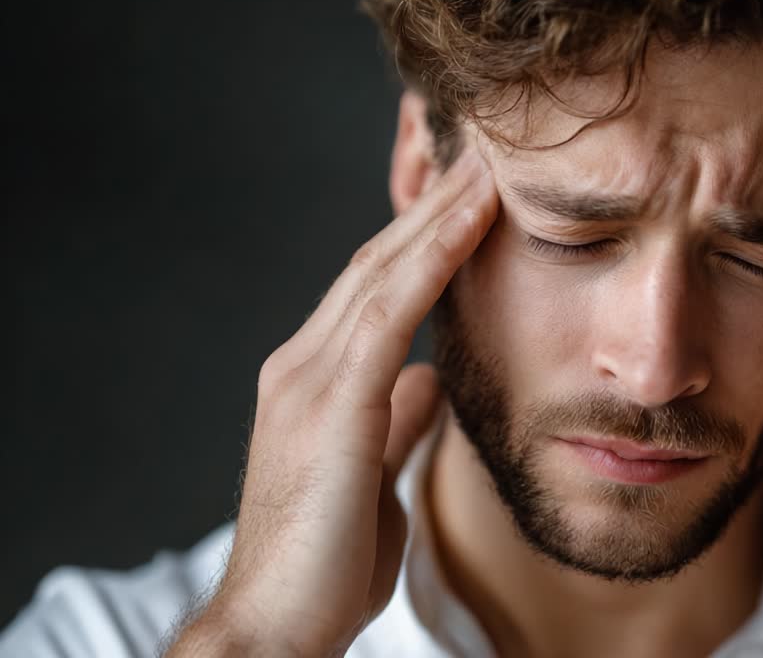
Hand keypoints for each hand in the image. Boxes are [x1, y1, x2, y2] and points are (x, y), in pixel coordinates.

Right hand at [167, 149, 497, 656]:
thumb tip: (427, 382)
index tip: (472, 196)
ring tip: (488, 164)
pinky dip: (431, 259)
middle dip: (432, 205)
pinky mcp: (328, 405)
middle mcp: (303, 365)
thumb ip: (395, 422)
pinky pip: (389, 313)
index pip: (375, 288)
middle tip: (483, 152)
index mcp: (316, 381)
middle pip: (376, 262)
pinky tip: (471, 220)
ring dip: (439, 213)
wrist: (275, 626)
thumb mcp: (373, 476)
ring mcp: (309, 380)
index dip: (423, 237)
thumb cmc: (323, 562)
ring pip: (381, 271)